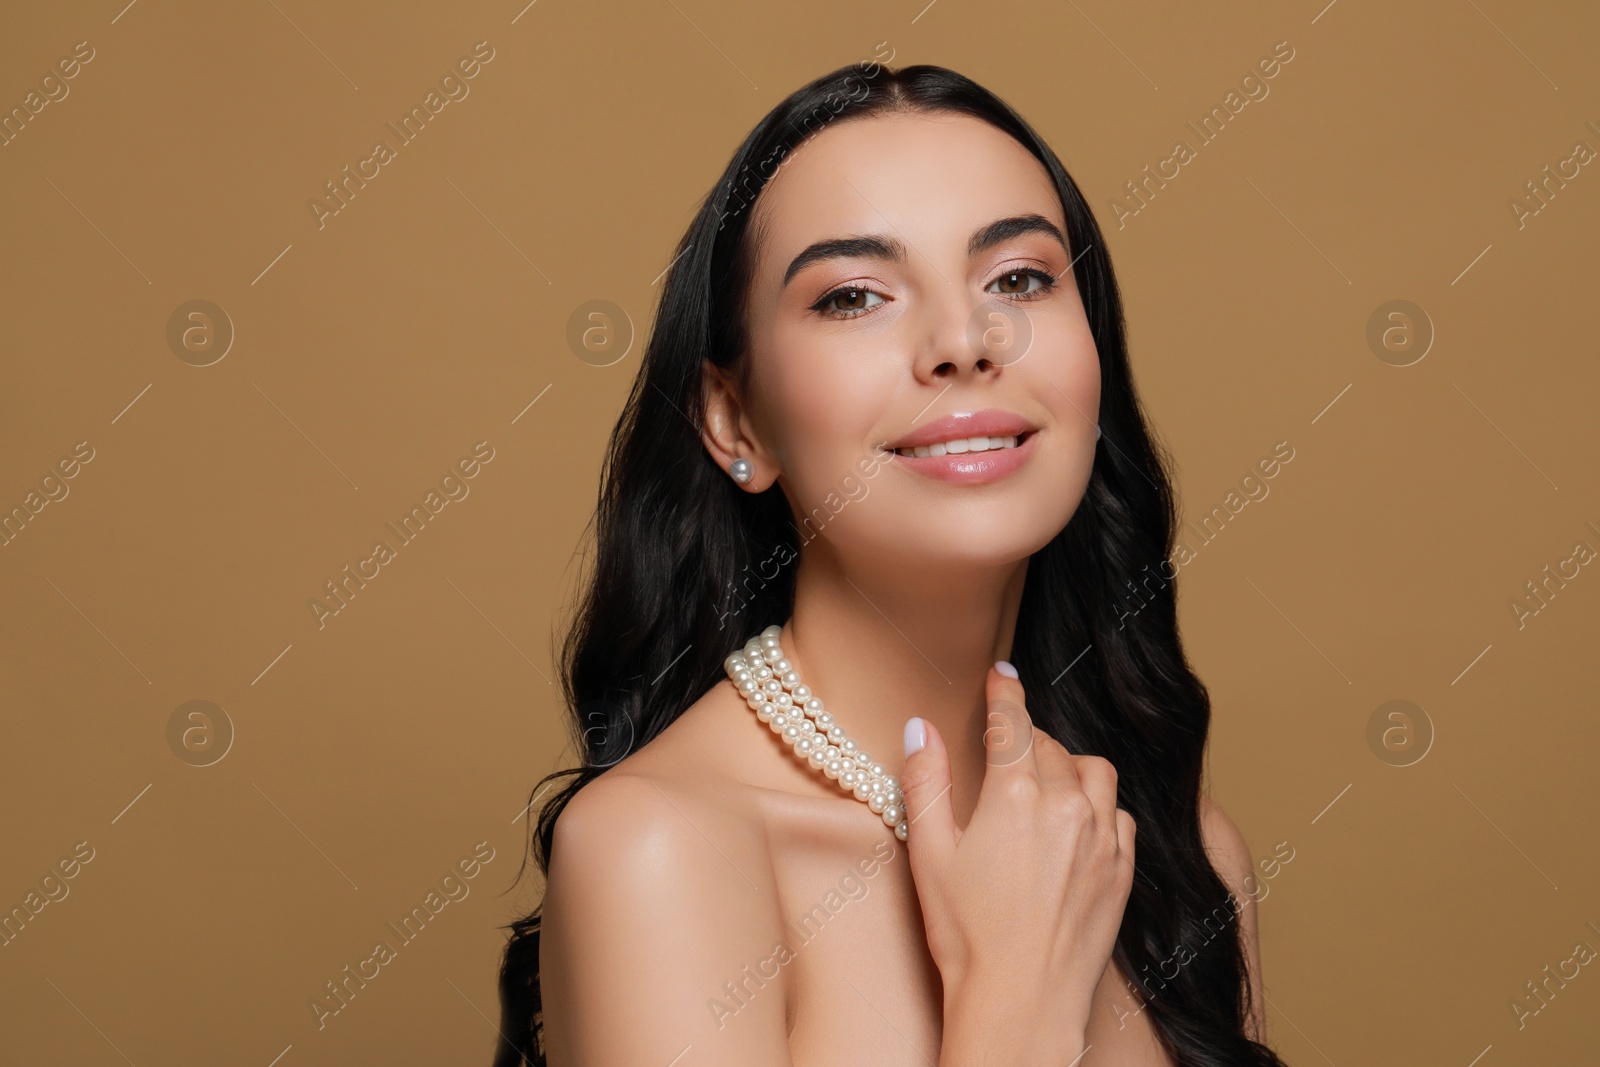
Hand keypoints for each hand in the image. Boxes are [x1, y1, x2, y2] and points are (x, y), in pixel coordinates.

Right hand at [901, 663, 1136, 1060]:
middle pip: (1050, 745)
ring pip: (1094, 771)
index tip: (1002, 675)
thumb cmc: (967, 935)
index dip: (1004, 692)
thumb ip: (925, 781)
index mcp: (1014, 796)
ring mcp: (1102, 840)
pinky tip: (1075, 824)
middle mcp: (1067, 807)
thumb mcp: (929, 853)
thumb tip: (922, 728)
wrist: (1021, 1002)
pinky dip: (1098, 806)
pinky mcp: (1123, 871)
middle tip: (1004, 756)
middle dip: (1026, 741)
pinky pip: (1119, 814)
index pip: (1012, 723)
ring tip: (1044, 784)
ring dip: (1068, 766)